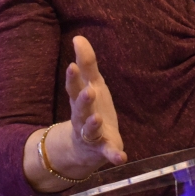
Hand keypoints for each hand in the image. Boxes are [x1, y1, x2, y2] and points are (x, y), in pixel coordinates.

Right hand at [23, 36, 125, 190]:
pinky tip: (121, 158)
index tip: (72, 65)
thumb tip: (78, 37)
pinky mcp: (103, 149)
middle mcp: (82, 118)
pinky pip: (108, 153)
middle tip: (88, 91)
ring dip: (93, 126)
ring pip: (90, 131)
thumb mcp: (91, 84)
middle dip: (83, 101)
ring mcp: (92, 135)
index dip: (73, 77)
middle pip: (79, 109)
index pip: (74, 87)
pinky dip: (113, 155)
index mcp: (80, 99)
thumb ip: (86, 63)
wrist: (86, 146)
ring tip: (97, 119)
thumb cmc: (91, 107)